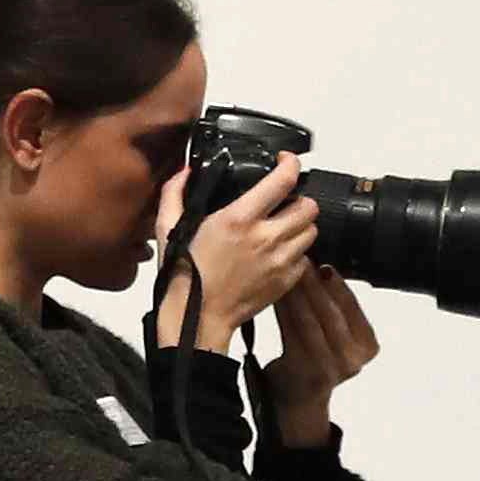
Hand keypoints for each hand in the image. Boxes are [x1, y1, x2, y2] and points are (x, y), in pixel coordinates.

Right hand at [158, 151, 319, 349]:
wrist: (196, 319)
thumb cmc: (183, 276)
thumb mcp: (168, 227)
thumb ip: (175, 193)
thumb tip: (185, 172)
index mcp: (238, 219)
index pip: (283, 180)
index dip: (291, 163)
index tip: (285, 161)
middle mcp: (265, 237)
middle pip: (308, 206)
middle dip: (299, 198)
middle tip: (284, 201)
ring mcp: (279, 260)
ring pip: (311, 230)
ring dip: (300, 225)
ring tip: (282, 227)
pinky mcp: (285, 281)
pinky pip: (306, 258)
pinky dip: (296, 251)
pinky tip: (277, 252)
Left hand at [257, 267, 378, 444]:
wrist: (298, 403)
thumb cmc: (315, 362)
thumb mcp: (335, 338)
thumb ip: (333, 310)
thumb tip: (322, 268)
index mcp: (368, 346)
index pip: (353, 307)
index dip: (338, 284)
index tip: (323, 264)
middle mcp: (354, 359)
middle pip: (332, 312)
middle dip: (314, 284)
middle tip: (301, 260)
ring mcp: (331, 369)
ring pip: (311, 321)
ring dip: (297, 294)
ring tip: (286, 273)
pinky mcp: (306, 371)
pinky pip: (293, 335)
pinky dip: (285, 312)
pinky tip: (277, 296)